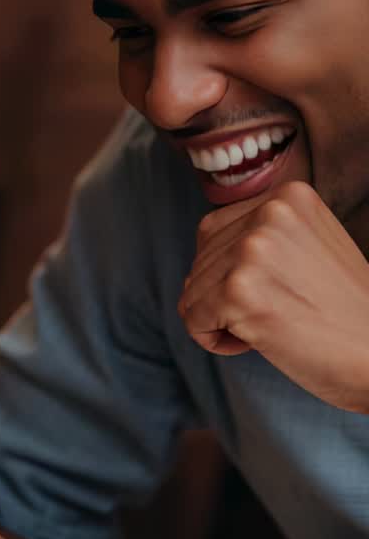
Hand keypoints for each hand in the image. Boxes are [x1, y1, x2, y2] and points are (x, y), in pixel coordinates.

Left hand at [179, 180, 368, 410]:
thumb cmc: (346, 314)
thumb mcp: (312, 247)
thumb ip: (267, 235)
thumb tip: (204, 254)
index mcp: (289, 196)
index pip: (215, 231)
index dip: (230, 273)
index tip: (273, 293)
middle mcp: (270, 213)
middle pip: (200, 260)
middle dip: (224, 298)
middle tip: (276, 314)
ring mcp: (252, 250)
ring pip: (193, 290)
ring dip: (221, 320)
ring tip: (271, 326)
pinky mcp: (238, 291)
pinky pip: (192, 319)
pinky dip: (214, 340)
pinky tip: (256, 342)